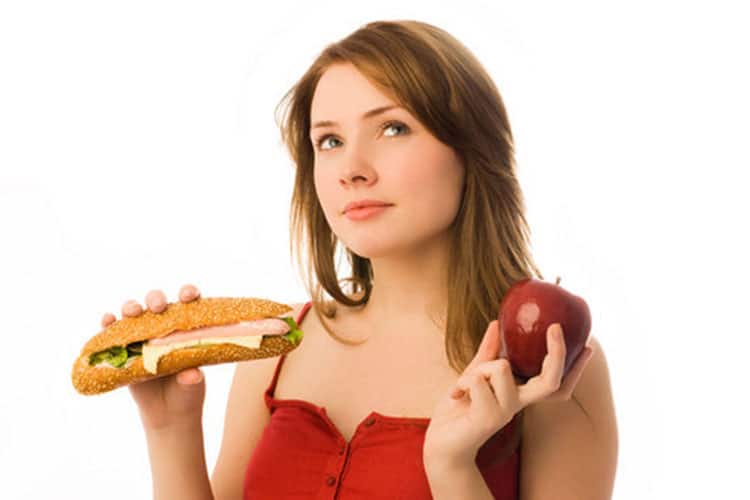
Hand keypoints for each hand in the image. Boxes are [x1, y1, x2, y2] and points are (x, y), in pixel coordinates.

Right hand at [101, 284, 205, 430]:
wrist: (167, 414)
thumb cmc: (186, 392)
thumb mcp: (192, 386)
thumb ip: (192, 378)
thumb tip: (191, 374)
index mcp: (186, 328)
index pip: (189, 303)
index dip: (188, 293)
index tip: (188, 296)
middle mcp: (164, 326)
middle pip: (158, 303)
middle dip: (156, 299)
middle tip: (158, 307)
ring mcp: (142, 336)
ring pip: (134, 313)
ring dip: (131, 307)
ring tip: (132, 312)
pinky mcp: (123, 349)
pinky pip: (113, 332)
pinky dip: (108, 323)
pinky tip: (107, 320)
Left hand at [423, 321, 593, 468]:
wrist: (441, 442)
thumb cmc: (460, 407)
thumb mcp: (474, 375)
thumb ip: (488, 353)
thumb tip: (496, 324)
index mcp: (519, 394)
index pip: (555, 384)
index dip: (574, 368)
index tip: (589, 346)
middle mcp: (519, 404)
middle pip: (551, 381)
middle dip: (557, 352)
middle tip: (555, 328)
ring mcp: (506, 412)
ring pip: (501, 367)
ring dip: (479, 369)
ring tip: (464, 386)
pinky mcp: (489, 417)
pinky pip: (478, 379)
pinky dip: (463, 381)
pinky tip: (457, 396)